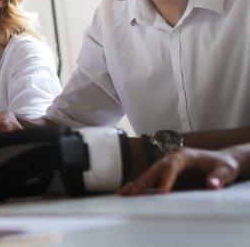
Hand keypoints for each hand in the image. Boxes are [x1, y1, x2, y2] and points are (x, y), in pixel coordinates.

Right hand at [119, 147, 240, 194]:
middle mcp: (172, 159)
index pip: (172, 166)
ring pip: (148, 174)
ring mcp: (167, 165)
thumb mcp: (227, 170)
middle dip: (143, 181)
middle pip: (154, 169)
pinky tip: (128, 193)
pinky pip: (150, 180)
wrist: (221, 162)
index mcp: (185, 155)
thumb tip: (212, 185)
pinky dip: (138, 186)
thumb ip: (220, 177)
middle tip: (133, 194)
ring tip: (123, 194)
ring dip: (136, 184)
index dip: (166, 179)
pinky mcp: (166, 174)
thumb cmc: (224, 165)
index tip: (161, 194)